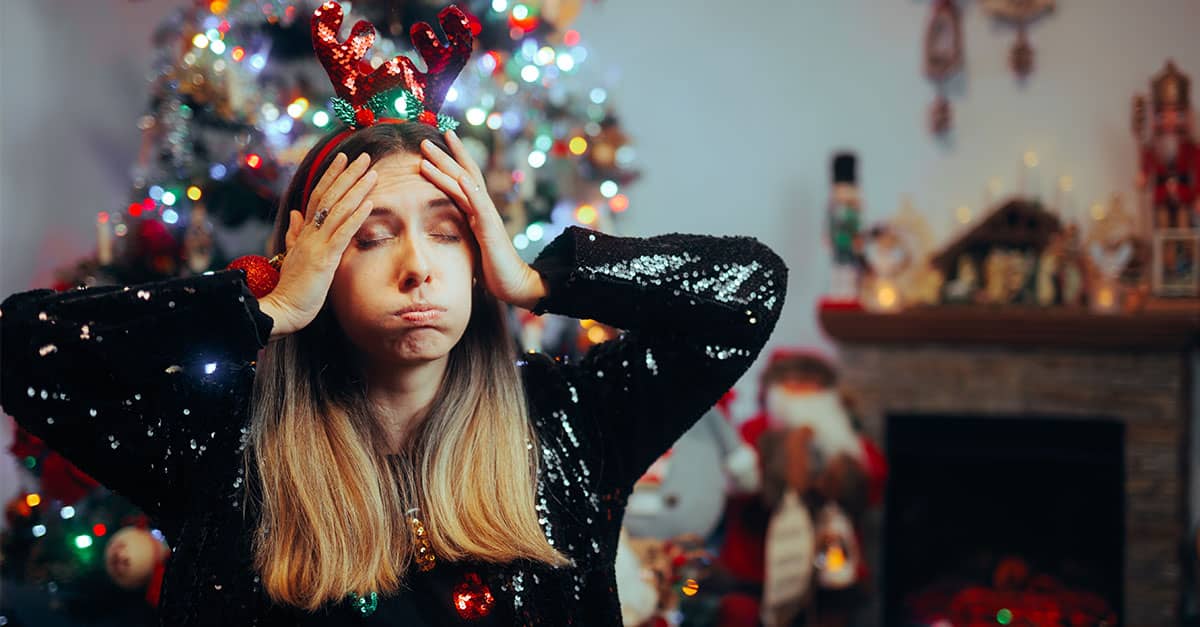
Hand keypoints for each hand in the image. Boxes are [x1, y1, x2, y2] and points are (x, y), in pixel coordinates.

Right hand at [260, 152, 377, 337]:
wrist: (281, 311)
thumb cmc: (291, 289)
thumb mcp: (293, 257)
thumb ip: (294, 234)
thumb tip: (296, 214)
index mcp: (303, 233)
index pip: (318, 197)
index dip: (331, 177)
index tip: (343, 160)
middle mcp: (309, 233)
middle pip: (329, 196)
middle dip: (347, 175)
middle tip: (363, 156)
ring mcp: (316, 245)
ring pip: (338, 209)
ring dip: (356, 189)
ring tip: (371, 172)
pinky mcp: (324, 259)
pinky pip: (343, 233)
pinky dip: (356, 216)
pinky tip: (370, 202)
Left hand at [418, 130, 547, 309]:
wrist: (514, 284)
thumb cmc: (491, 269)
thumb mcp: (470, 246)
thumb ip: (459, 233)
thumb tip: (437, 234)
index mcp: (477, 211)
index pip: (463, 180)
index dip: (450, 161)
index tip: (435, 143)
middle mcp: (483, 209)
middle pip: (463, 174)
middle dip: (444, 156)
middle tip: (425, 140)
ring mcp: (488, 217)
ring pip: (466, 185)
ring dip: (448, 166)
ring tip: (429, 152)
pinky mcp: (491, 230)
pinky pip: (480, 206)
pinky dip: (470, 189)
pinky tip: (461, 176)